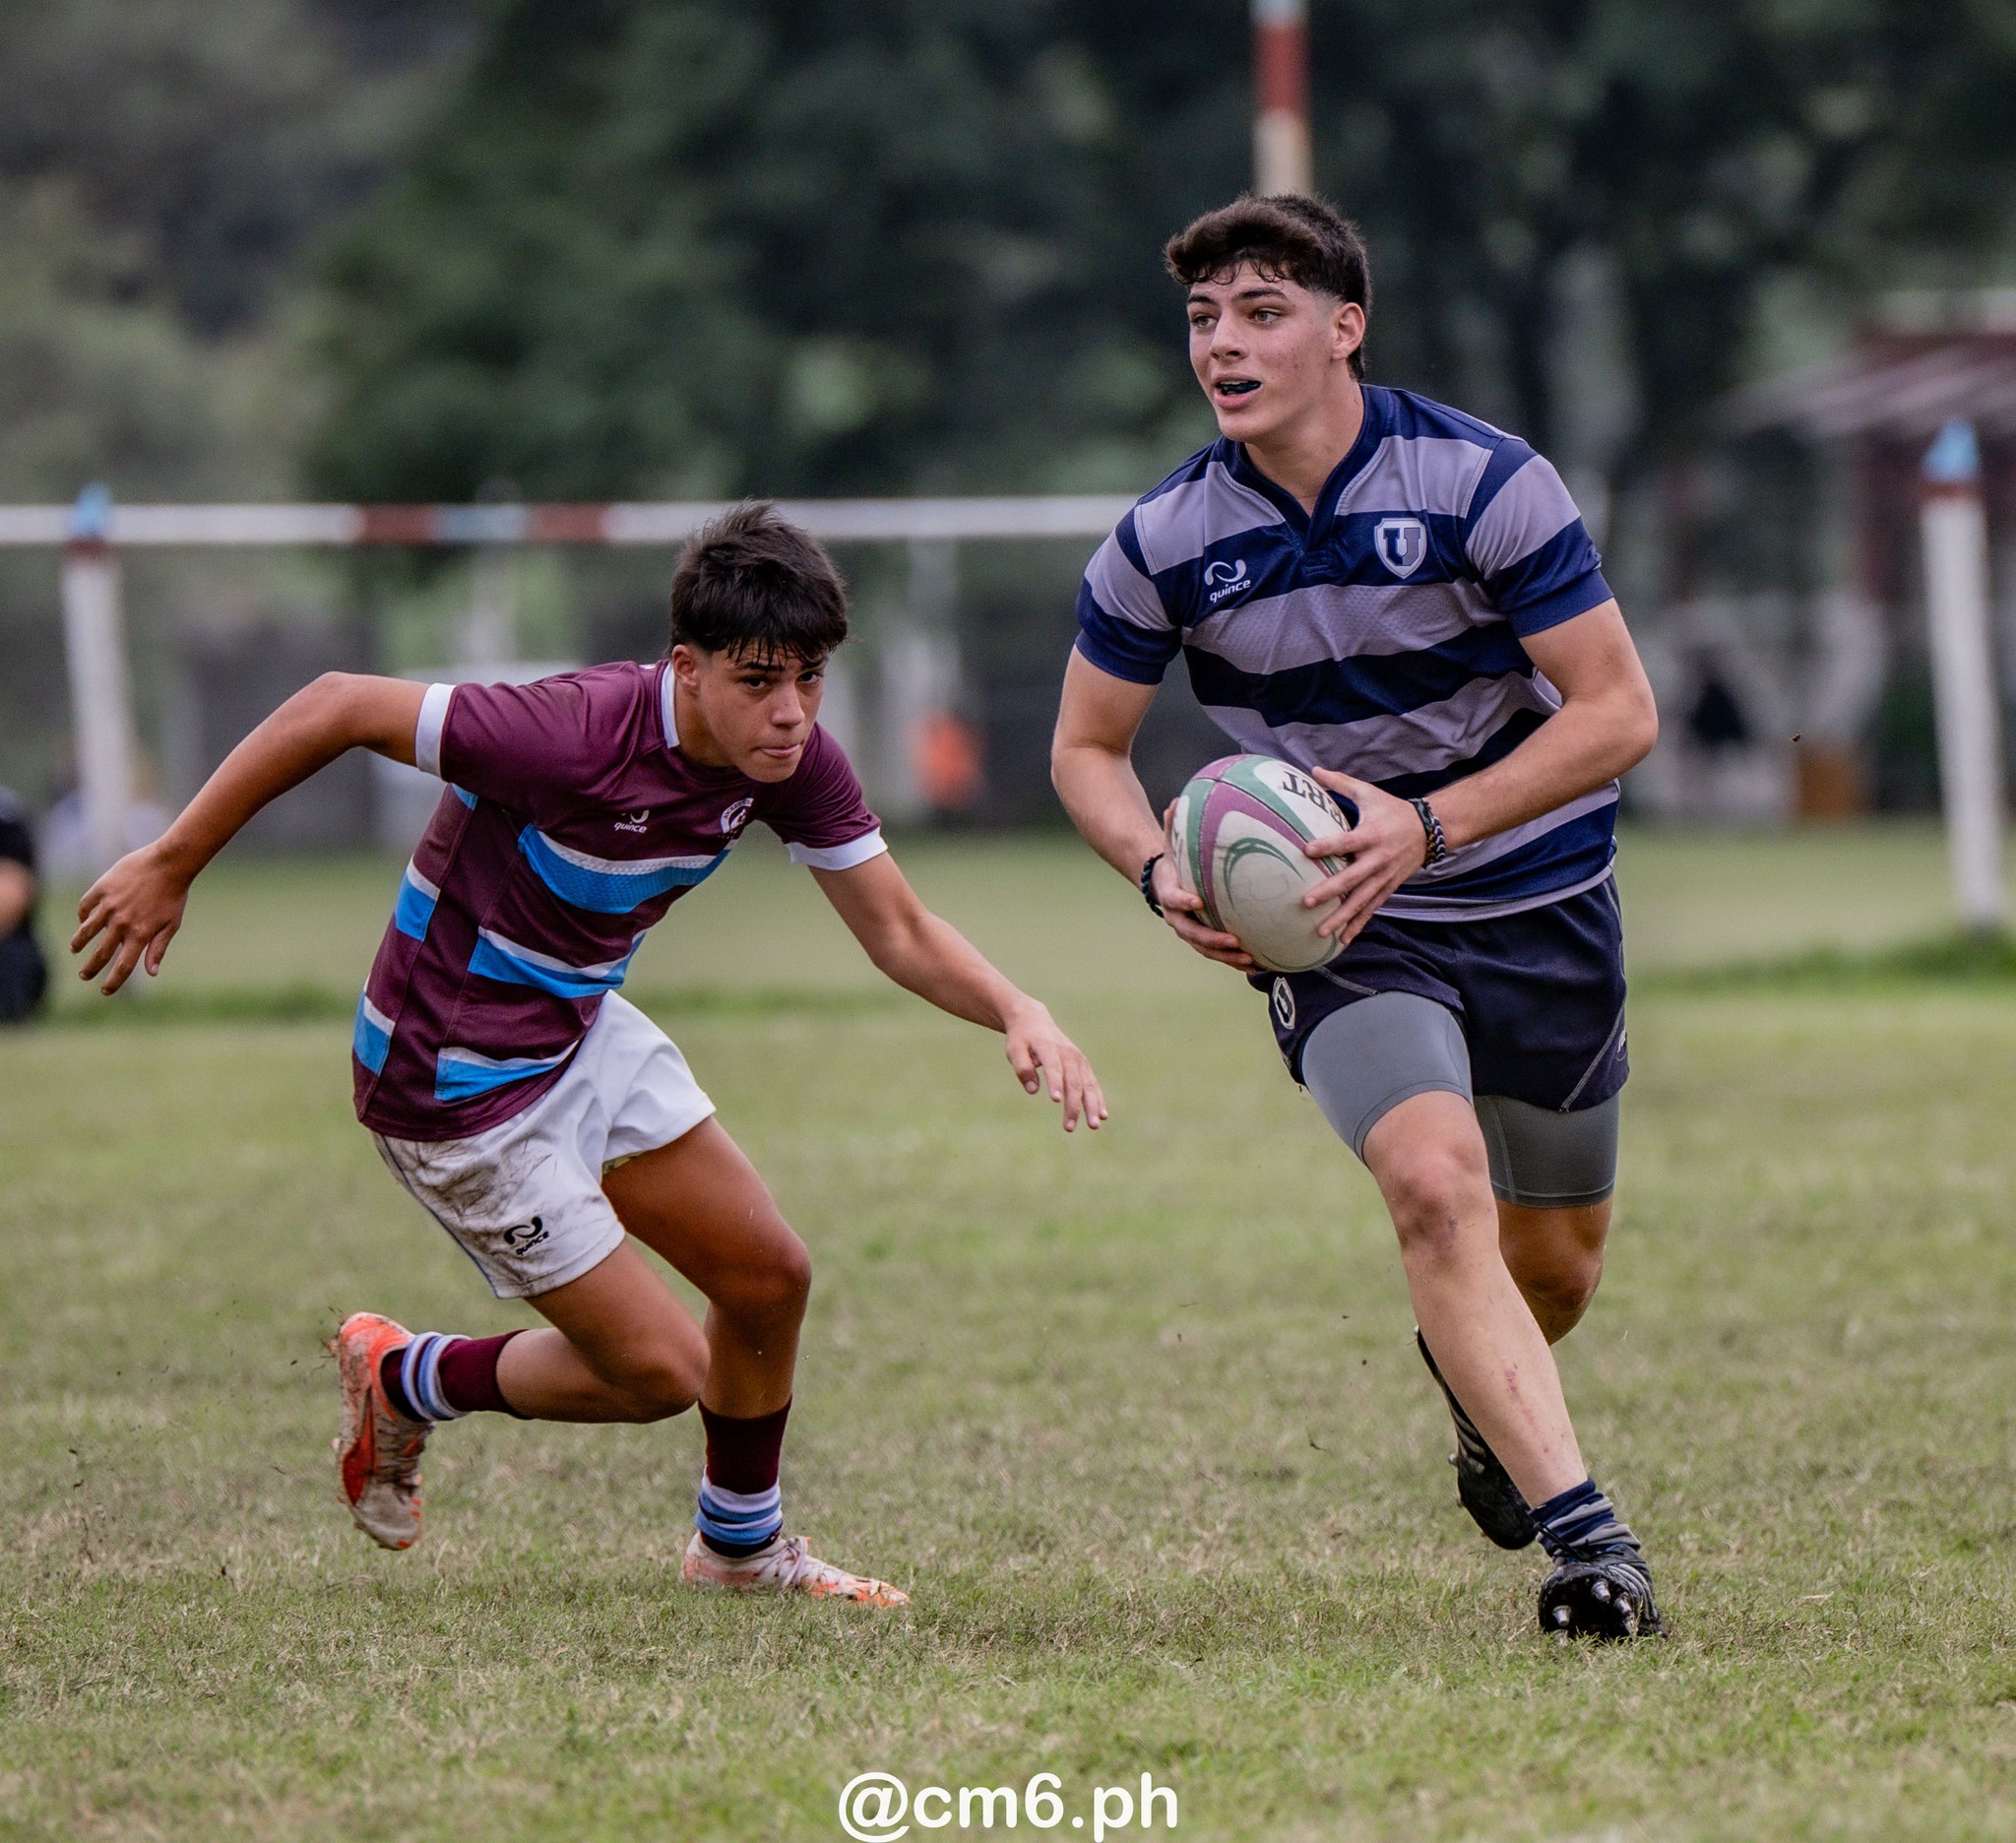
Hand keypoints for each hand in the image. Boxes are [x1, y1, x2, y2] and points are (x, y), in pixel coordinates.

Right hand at [71, 841, 191, 993]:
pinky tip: (83, 921)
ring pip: (87, 930)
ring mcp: (110, 905)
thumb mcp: (171, 924)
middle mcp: (122, 923)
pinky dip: (83, 915)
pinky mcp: (102, 888)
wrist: (170, 863)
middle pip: (101, 953)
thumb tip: (152, 973)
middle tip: (84, 976)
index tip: (105, 991)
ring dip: (79, 943)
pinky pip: (86, 906)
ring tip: (75, 950)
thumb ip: (158, 949)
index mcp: (141, 934)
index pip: (123, 966)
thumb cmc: (174, 895)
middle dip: (91, 968)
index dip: (113, 982)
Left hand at [1002, 1001, 1108, 1132]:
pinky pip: (1092, 1084)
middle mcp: (1068, 1053)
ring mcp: (1078, 1059)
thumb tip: (1032, 1090)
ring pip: (1087, 1085)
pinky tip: (1103, 1116)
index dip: (1055, 1082)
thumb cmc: (1021, 1038)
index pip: (1053, 1066)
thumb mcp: (1014, 1049)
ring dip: (1091, 1106)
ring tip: (1094, 1126)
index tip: (1056, 1100)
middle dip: (1073, 1105)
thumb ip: (1022, 1067)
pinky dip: (1098, 1099)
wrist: (1034, 1020)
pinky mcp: (1083, 1065)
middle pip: (1073, 1081)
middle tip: (1069, 1127)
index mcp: (1048, 1047)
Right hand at [1153, 813, 1253, 971]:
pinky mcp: (1202, 939)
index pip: (1174, 899)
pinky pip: (1218, 952)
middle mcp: (1178, 917)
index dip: (1184, 902)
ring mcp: (1190, 931)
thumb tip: (1177, 801)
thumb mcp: (1169, 842)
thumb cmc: (1173, 860)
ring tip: (1250, 959)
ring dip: (1227, 957)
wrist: (1163, 882)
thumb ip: (1173, 825)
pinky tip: (1258, 963)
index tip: (1198, 901)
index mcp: (1169, 893)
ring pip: (1206, 949)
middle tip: (1234, 941)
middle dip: (1213, 940)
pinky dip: (1235, 959)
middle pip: (1192, 935)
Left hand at [1300, 771, 1428, 950]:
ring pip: (1361, 901)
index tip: (1306, 851)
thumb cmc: (1393, 810)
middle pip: (1351, 878)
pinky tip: (1342, 940)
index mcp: (1371, 835)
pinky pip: (1371, 909)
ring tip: (1320, 931)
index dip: (1327, 846)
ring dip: (1341, 917)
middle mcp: (1378, 859)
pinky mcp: (1388, 888)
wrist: (1430, 830)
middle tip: (1306, 901)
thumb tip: (1313, 770)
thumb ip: (1341, 783)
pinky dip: (1358, 925)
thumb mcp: (1369, 793)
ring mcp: (1384, 877)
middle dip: (1330, 891)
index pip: (1346, 842)